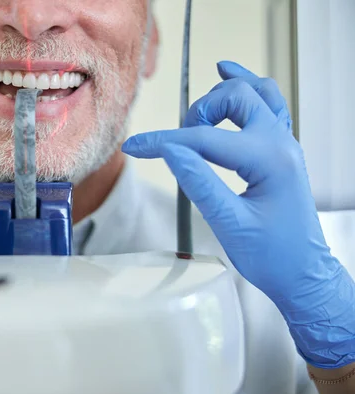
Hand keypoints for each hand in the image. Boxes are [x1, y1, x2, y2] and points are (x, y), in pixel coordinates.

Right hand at [122, 61, 354, 367]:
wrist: (303, 274)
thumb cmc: (272, 256)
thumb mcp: (230, 224)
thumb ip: (199, 183)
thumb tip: (170, 151)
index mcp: (269, 160)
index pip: (205, 140)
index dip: (163, 142)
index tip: (134, 147)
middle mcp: (281, 144)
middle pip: (235, 98)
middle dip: (199, 113)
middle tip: (179, 144)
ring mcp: (284, 143)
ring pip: (254, 93)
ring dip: (221, 96)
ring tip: (197, 114)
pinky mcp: (281, 151)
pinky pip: (268, 104)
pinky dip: (247, 87)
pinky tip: (229, 73)